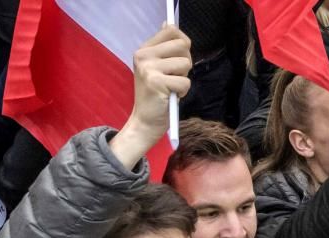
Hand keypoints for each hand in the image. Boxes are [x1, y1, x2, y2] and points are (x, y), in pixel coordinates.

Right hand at [111, 26, 191, 166]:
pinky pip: (185, 82)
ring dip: (184, 78)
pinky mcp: (156, 82)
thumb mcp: (156, 67)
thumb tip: (168, 24)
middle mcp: (144, 56)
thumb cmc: (156, 95)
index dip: (182, 44)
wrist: (145, 121)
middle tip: (174, 76)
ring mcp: (149, 68)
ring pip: (185, 63)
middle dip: (185, 62)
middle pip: (182, 45)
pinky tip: (171, 96)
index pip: (171, 30)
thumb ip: (164, 47)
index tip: (177, 58)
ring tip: (171, 87)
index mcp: (144, 50)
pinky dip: (183, 91)